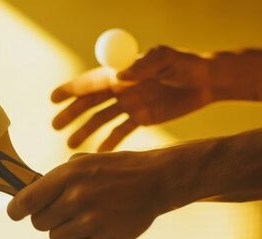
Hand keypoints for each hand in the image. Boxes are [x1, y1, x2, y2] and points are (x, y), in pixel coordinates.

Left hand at [6, 151, 176, 238]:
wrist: (156, 181)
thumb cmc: (118, 170)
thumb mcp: (85, 162)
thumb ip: (58, 178)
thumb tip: (31, 194)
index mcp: (68, 175)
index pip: (26, 201)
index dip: (16, 210)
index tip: (16, 213)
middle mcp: (76, 197)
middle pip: (39, 223)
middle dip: (48, 220)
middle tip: (63, 213)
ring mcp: (91, 220)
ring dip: (65, 233)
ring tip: (82, 222)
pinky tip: (90, 236)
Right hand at [52, 46, 214, 151]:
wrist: (207, 82)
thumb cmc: (186, 65)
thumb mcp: (166, 60)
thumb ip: (144, 66)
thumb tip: (118, 77)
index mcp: (123, 71)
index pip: (92, 81)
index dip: (72, 89)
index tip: (53, 98)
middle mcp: (123, 87)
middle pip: (91, 101)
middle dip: (72, 113)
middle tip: (55, 126)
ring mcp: (132, 103)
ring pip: (102, 118)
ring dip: (86, 130)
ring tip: (71, 145)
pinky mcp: (143, 117)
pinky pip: (121, 131)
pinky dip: (110, 142)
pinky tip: (99, 154)